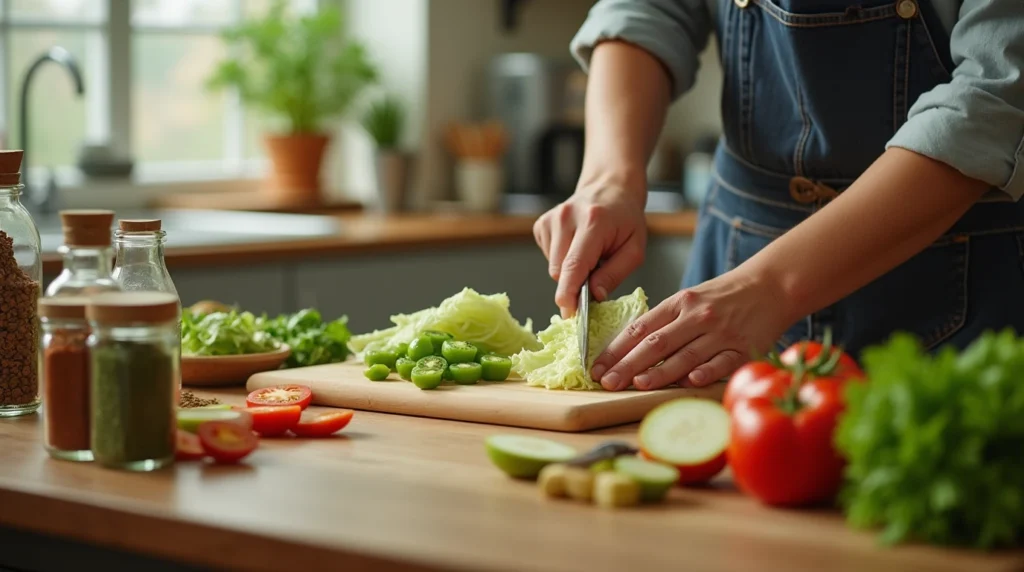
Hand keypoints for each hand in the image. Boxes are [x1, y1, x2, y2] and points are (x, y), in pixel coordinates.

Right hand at [533, 184, 646, 317]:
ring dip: (570, 271)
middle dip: (576, 283)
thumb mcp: (634, 248)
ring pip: (553, 267)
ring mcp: (551, 219)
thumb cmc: (625, 220)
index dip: (569, 293)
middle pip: (560, 271)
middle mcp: (567, 217)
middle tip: (595, 275)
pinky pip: (548, 258)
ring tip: (588, 255)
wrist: (609, 188)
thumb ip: (615, 273)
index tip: (569, 314)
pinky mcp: (541, 224)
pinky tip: (575, 247)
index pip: (574, 264)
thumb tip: (595, 296)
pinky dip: (562, 261)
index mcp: (593, 222)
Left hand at [590, 267, 794, 390]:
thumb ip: (664, 321)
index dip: (616, 349)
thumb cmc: (723, 297)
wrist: (770, 286)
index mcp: (679, 304)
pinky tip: (688, 382)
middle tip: (606, 382)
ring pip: (685, 355)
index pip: (640, 328)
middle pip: (656, 344)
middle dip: (628, 364)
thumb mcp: (689, 299)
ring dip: (660, 371)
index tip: (596, 367)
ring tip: (637, 384)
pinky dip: (705, 372)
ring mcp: (720, 333)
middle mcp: (697, 317)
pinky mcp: (743, 348)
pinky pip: (721, 362)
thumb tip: (629, 348)